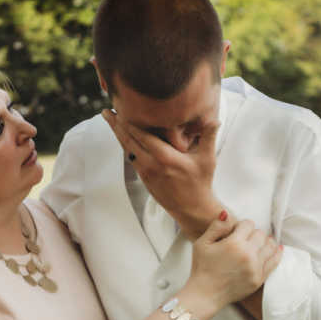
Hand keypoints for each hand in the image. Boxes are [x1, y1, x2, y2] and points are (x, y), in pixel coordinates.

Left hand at [102, 109, 222, 238]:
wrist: (192, 209)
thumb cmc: (201, 182)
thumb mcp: (207, 159)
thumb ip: (209, 137)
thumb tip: (215, 119)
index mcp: (166, 158)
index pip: (143, 136)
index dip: (130, 122)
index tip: (120, 110)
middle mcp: (152, 165)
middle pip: (129, 141)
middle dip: (116, 125)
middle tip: (105, 112)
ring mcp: (146, 173)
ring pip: (127, 149)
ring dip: (118, 135)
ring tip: (110, 121)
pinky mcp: (144, 179)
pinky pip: (131, 158)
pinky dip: (125, 145)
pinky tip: (122, 137)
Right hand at [187, 215, 282, 310]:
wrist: (205, 294)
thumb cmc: (202, 268)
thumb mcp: (202, 243)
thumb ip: (216, 226)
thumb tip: (226, 213)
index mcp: (234, 243)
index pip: (248, 224)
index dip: (242, 225)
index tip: (237, 231)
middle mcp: (248, 255)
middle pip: (260, 234)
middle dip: (253, 233)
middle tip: (245, 238)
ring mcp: (255, 268)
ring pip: (270, 246)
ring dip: (266, 241)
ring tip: (261, 241)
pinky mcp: (259, 279)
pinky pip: (274, 262)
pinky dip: (276, 253)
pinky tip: (277, 248)